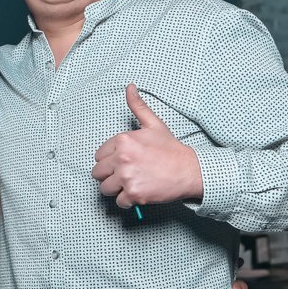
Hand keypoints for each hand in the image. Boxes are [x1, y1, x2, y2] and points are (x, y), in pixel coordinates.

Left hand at [91, 84, 201, 208]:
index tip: (125, 161)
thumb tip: (129, 86)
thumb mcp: (153, 124)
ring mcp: (127, 177)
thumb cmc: (171, 149)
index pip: (98, 156)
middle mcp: (122, 158)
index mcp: (123, 140)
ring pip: (105, 189)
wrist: (190, 170)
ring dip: (117, 189)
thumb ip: (137, 106)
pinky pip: (119, 202)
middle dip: (110, 175)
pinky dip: (128, 201)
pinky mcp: (134, 194)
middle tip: (128, 173)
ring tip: (133, 182)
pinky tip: (140, 192)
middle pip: (98, 173)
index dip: (111, 160)